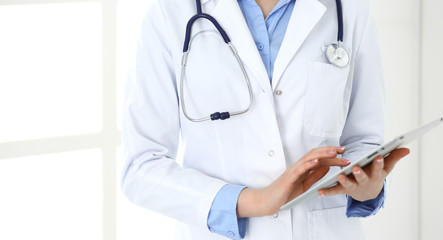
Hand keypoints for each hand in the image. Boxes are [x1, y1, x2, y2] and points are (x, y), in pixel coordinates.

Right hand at [236, 146, 350, 216]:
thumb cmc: (285, 193)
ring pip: (309, 158)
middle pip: (316, 154)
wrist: (270, 200)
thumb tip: (327, 167)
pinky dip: (309, 163)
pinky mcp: (289, 177)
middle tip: (343, 149)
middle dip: (330, 151)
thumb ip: (315, 176)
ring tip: (334, 153)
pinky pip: (300, 168)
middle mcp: (299, 166)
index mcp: (303, 168)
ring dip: (322, 154)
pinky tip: (317, 161)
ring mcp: (294, 170)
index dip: (331, 154)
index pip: (319, 158)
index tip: (342, 153)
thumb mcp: (305, 185)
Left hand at [318, 148, 409, 200]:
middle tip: (356, 168)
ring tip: (340, 177)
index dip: (378, 163)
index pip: (378, 168)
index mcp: (375, 174)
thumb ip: (394, 157)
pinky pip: (335, 191)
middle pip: (362, 177)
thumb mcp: (386, 167)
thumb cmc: (376, 175)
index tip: (378, 157)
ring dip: (344, 181)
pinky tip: (320, 191)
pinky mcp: (343, 190)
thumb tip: (406, 148)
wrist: (368, 193)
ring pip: (348, 184)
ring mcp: (353, 186)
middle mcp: (364, 181)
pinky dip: (327, 191)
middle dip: (359, 173)